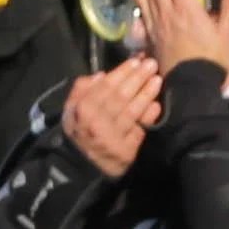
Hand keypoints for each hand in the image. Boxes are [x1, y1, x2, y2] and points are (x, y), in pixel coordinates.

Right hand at [58, 55, 164, 176]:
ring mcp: (112, 137)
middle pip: (121, 96)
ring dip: (146, 94)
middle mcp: (96, 122)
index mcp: (83, 109)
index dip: (122, 72)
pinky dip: (148, 116)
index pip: (106, 86)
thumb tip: (101, 75)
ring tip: (158, 79)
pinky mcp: (125, 151)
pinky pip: (139, 129)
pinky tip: (156, 105)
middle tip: (152, 64)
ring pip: (132, 111)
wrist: (80, 168)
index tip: (136, 61)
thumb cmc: (79, 132)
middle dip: (138, 78)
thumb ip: (81, 90)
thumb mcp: (71, 110)